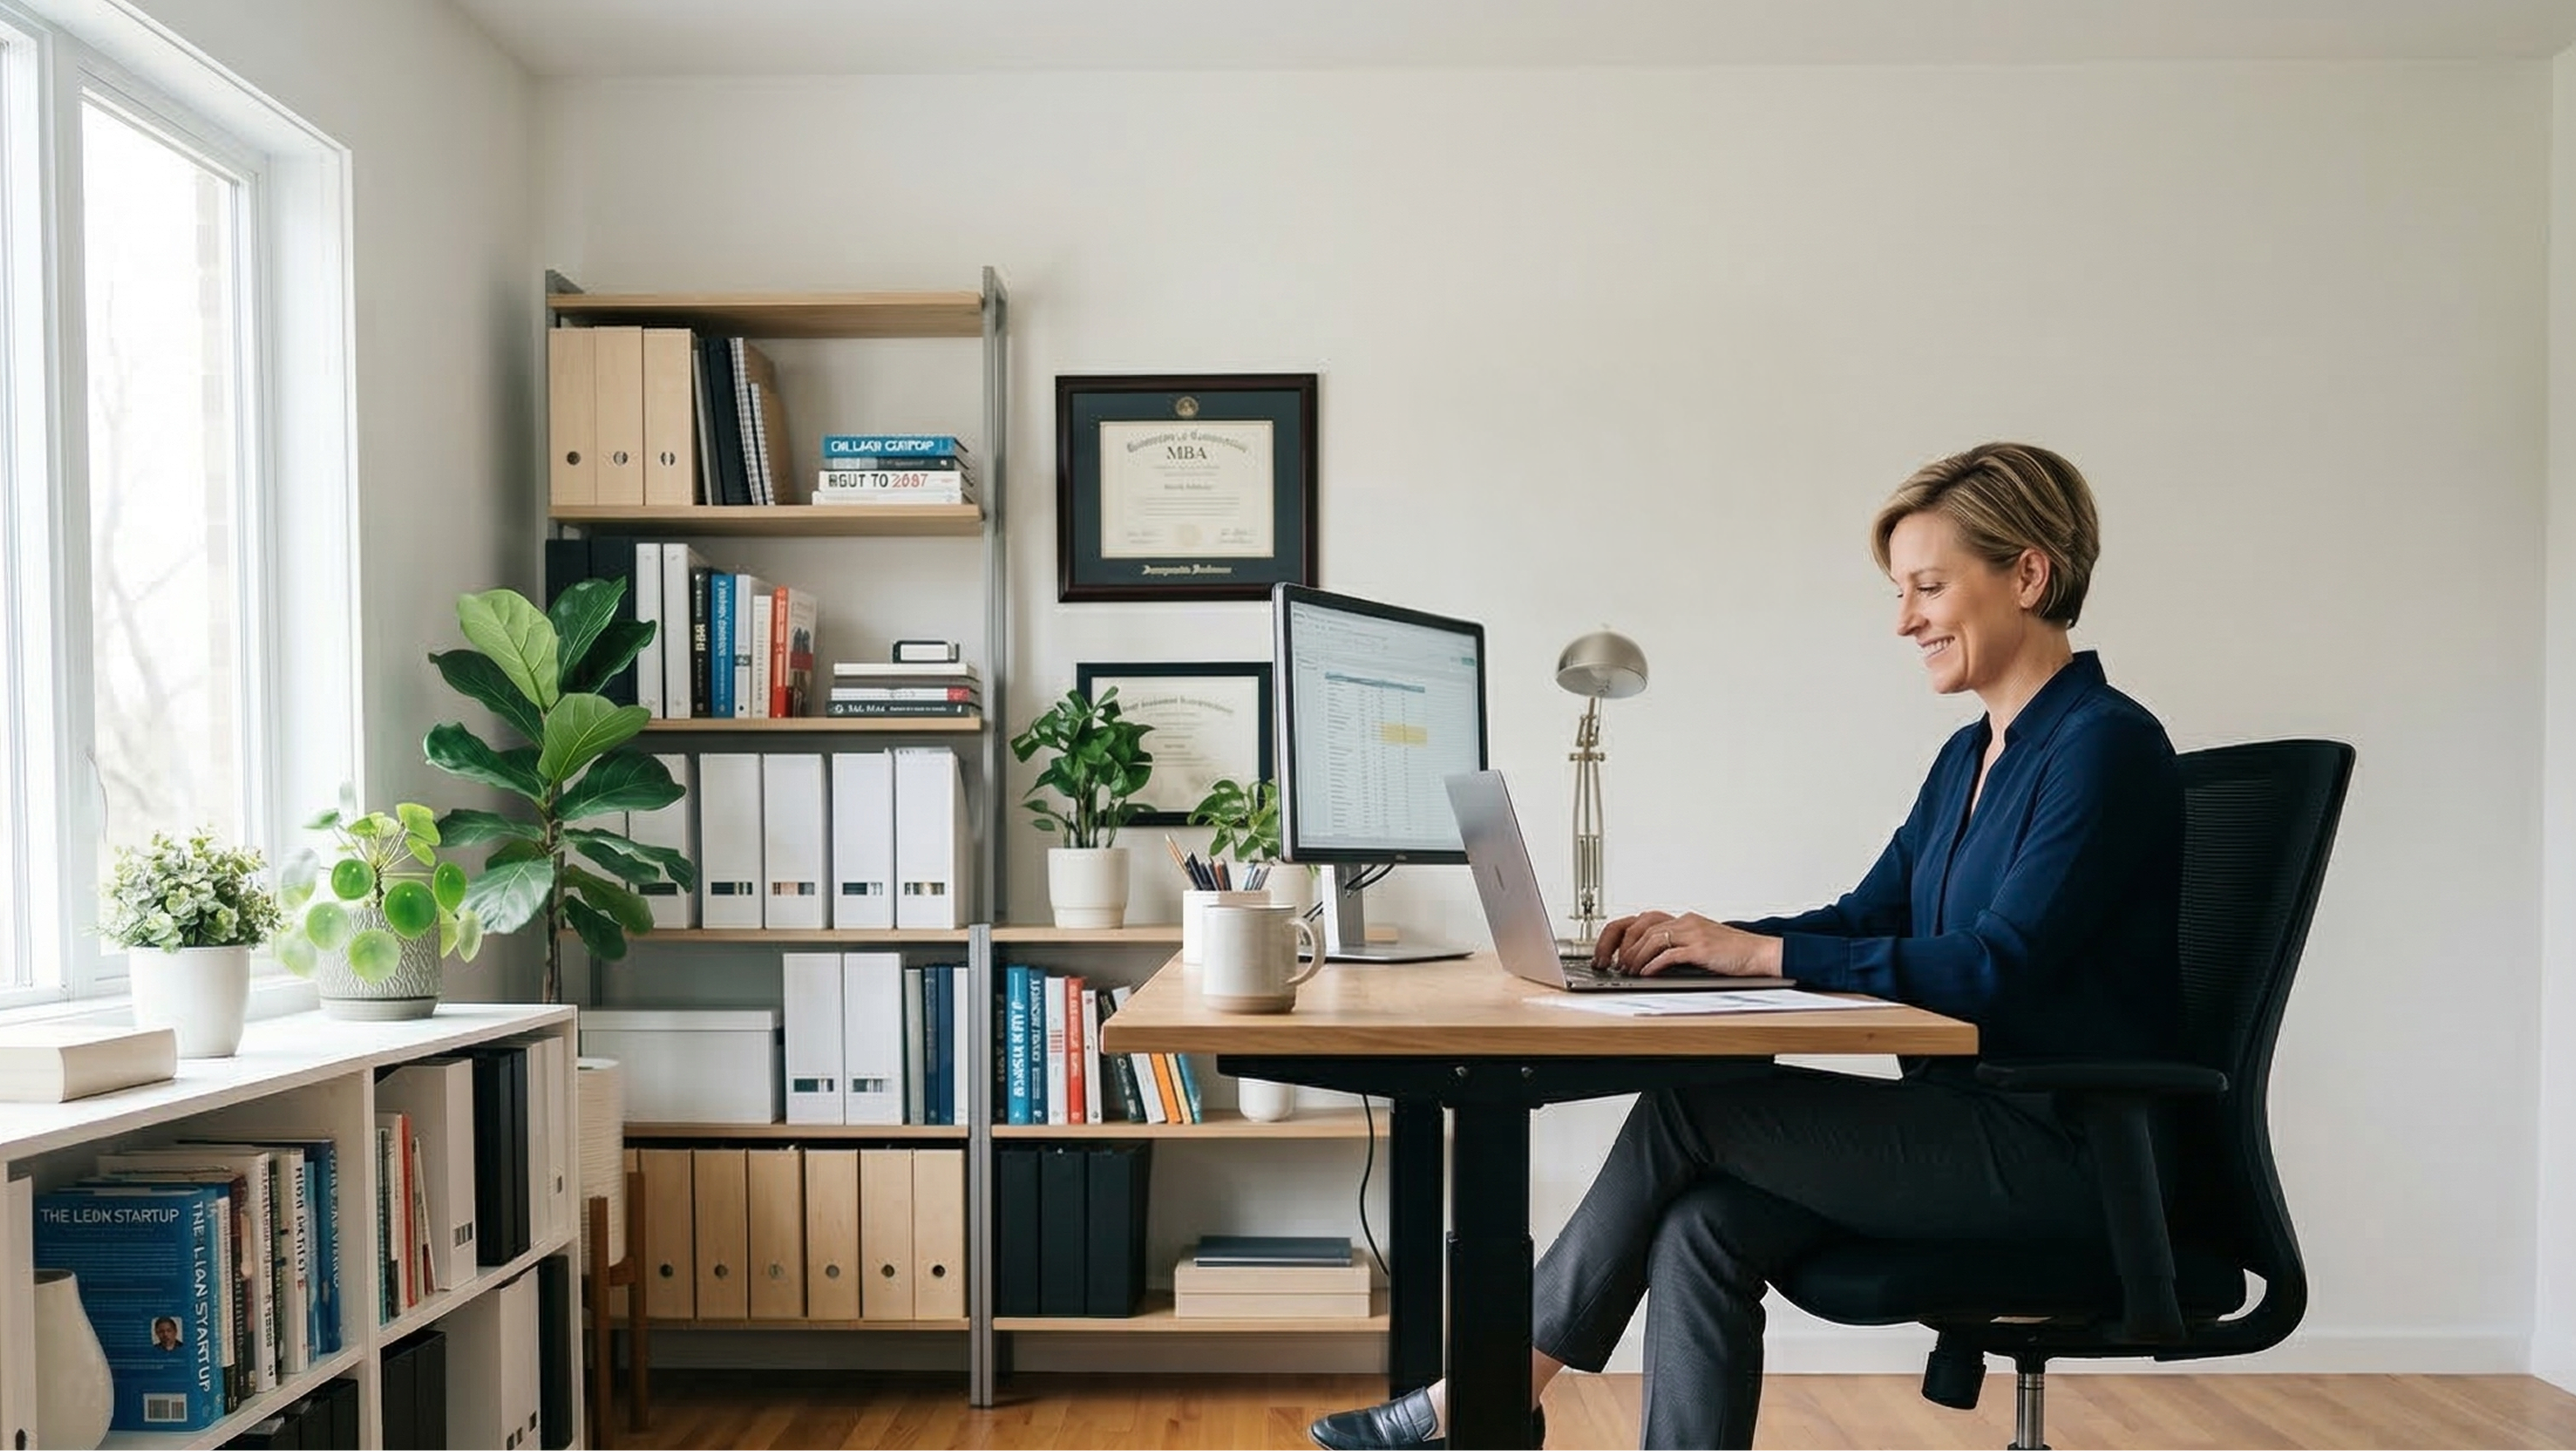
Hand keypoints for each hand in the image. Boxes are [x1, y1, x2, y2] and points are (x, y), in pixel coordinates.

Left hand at [1594, 911, 1784, 977]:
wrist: (1759, 953)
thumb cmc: (1732, 952)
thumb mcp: (1700, 943)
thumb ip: (1677, 945)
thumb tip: (1649, 960)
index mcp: (1683, 919)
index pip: (1642, 920)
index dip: (1622, 935)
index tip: (1612, 951)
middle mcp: (1686, 922)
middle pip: (1641, 926)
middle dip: (1622, 946)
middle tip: (1614, 963)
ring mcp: (1693, 933)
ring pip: (1652, 938)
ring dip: (1635, 957)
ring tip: (1628, 970)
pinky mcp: (1701, 948)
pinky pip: (1670, 954)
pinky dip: (1653, 965)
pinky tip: (1645, 974)